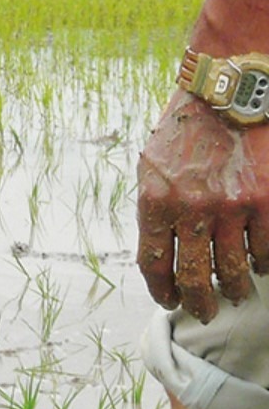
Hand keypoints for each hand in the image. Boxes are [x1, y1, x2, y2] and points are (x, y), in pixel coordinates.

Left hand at [137, 89, 268, 322]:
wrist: (226, 96)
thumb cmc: (184, 132)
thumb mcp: (151, 168)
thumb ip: (155, 208)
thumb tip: (159, 253)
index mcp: (156, 201)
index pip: (153, 263)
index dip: (162, 290)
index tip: (170, 300)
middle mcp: (191, 209)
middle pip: (194, 277)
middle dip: (199, 303)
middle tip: (206, 312)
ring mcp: (231, 207)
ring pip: (233, 270)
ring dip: (234, 288)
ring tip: (236, 292)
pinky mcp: (266, 202)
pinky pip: (265, 251)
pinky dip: (262, 263)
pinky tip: (259, 265)